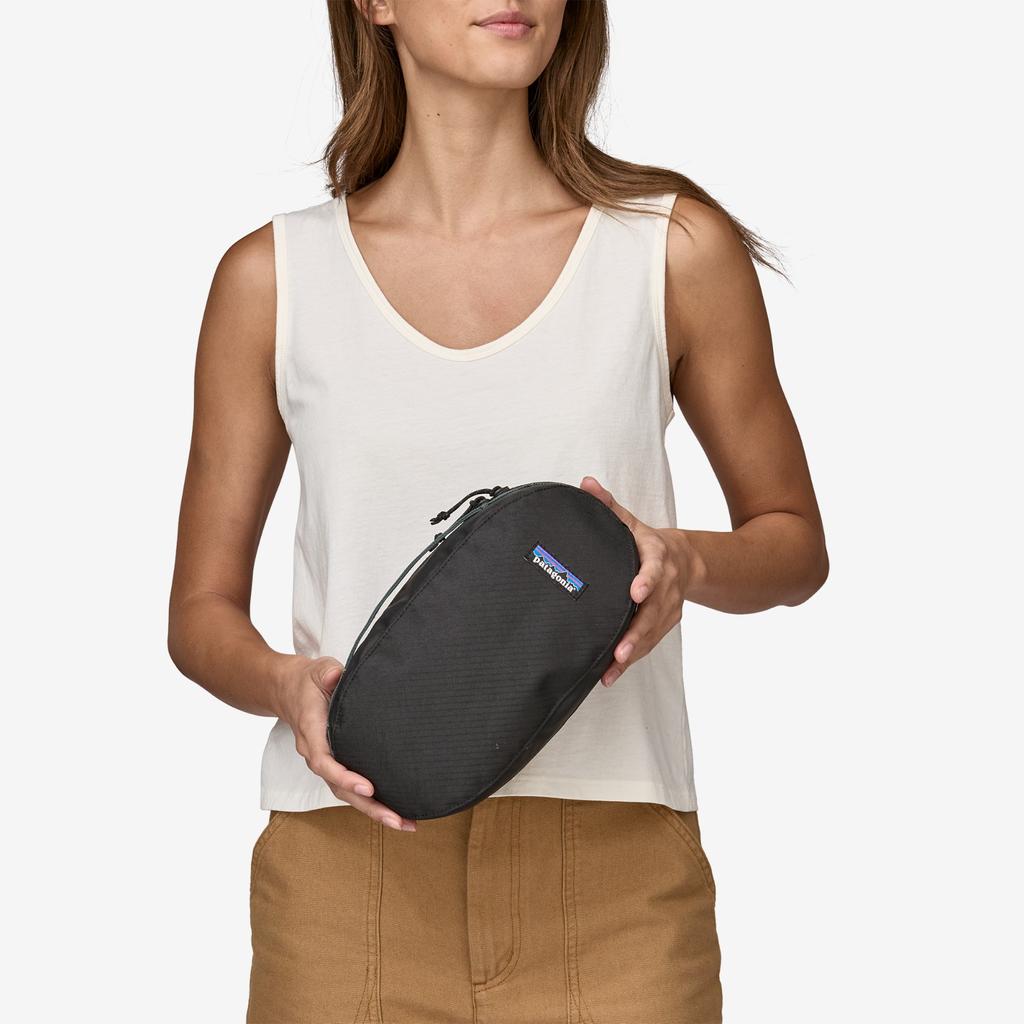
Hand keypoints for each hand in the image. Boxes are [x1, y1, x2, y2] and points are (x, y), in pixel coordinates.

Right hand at [272, 655, 416, 831]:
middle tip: (397, 820)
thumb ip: (327, 673)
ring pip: (346, 793)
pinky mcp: (337, 763)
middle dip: (368, 806)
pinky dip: (372, 801)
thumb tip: (336, 675)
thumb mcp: (318, 670)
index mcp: (312, 731)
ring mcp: (326, 761)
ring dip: (374, 810)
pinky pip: (351, 787)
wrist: (288, 690)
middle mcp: (317, 752)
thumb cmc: (308, 681)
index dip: (344, 777)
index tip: (368, 787)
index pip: (324, 761)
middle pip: (339, 788)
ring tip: (405, 823)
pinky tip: (396, 810)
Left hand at [579, 475, 700, 686]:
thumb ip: (608, 505)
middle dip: (637, 632)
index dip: (647, 580)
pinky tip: (610, 675)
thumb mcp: (630, 521)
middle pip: (654, 610)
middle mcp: (667, 584)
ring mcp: (668, 607)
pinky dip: (631, 660)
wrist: (687, 559)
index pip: (655, 568)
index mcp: (658, 556)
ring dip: (633, 651)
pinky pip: (649, 644)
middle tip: (620, 650)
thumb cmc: (648, 542)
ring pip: (652, 633)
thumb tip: (585, 484)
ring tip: (612, 667)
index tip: (636, 592)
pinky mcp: (665, 623)